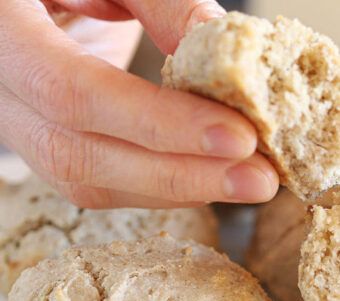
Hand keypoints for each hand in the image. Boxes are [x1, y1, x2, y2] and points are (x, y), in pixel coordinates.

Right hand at [0, 0, 278, 208]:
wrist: (27, 4)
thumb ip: (165, 4)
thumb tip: (228, 55)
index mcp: (0, 30)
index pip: (71, 89)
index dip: (156, 121)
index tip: (236, 136)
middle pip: (79, 154)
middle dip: (181, 174)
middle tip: (259, 178)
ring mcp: (17, 126)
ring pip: (89, 182)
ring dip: (179, 189)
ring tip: (249, 183)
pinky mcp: (49, 145)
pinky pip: (101, 182)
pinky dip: (163, 185)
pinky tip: (213, 178)